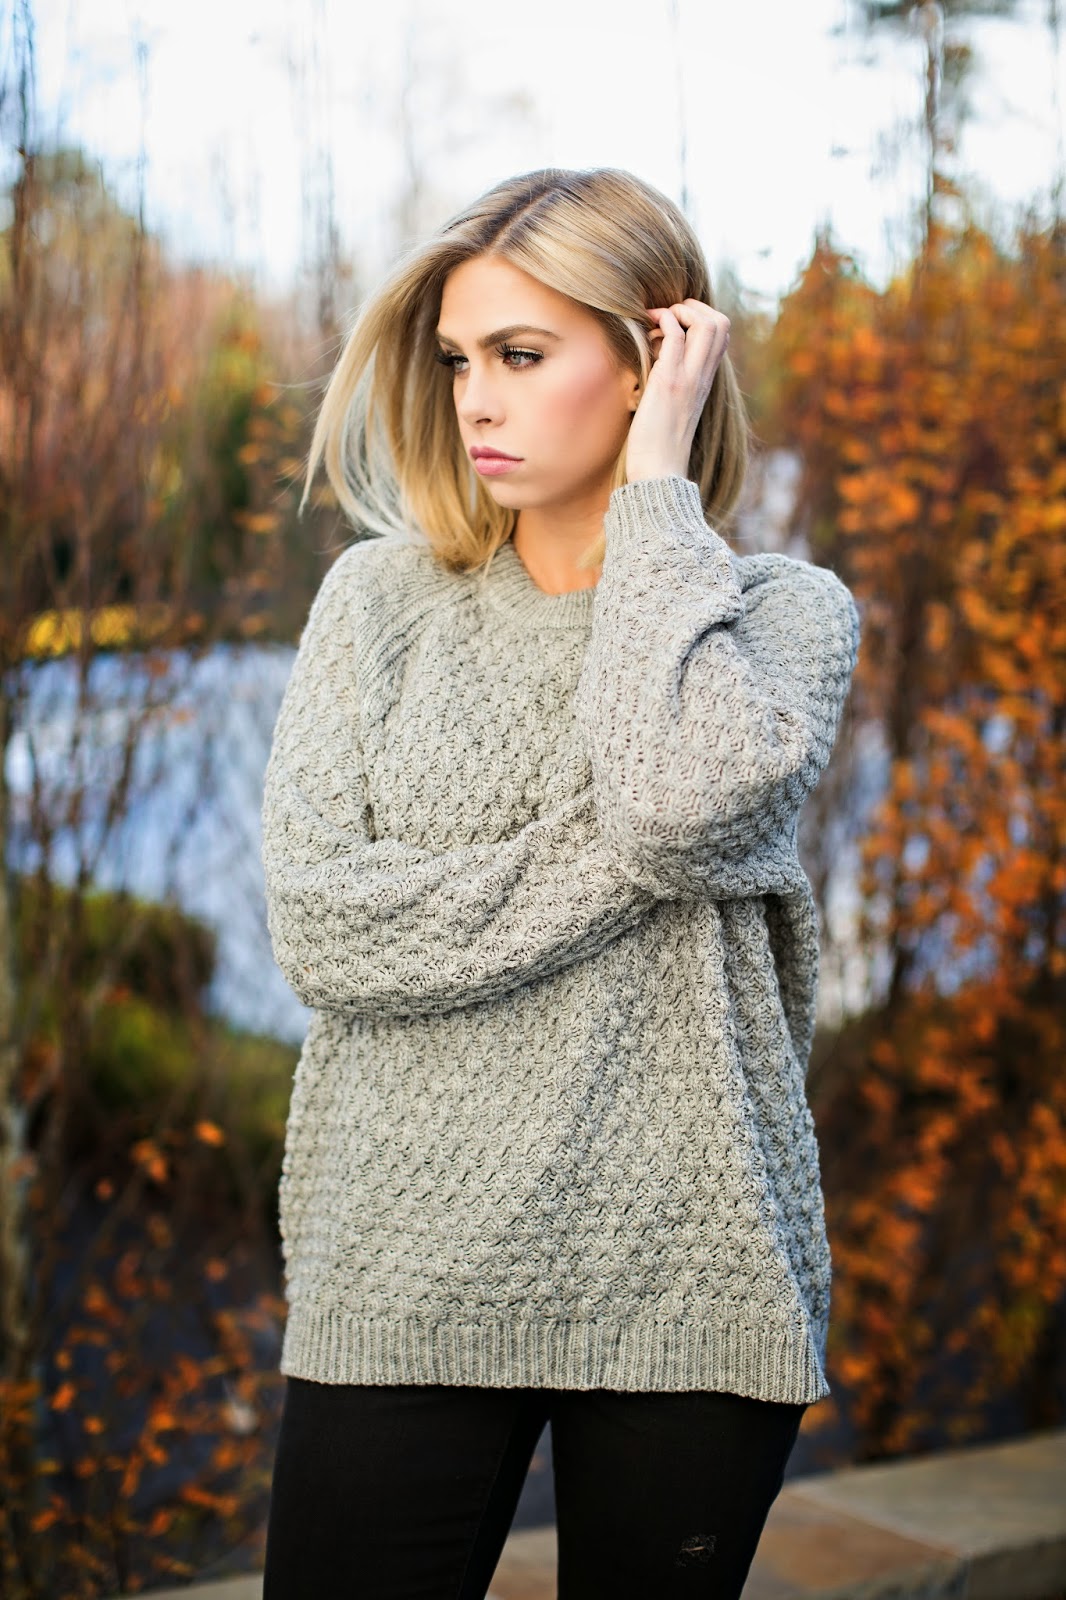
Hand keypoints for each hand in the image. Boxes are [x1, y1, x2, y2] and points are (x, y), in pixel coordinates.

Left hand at [624, 299, 730, 483]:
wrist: (658, 472)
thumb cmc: (658, 447)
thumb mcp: (672, 409)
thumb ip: (674, 385)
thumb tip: (656, 363)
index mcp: (705, 382)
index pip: (722, 335)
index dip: (701, 318)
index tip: (675, 324)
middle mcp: (702, 377)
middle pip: (721, 323)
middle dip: (693, 307)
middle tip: (668, 317)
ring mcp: (689, 378)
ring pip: (707, 324)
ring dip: (680, 310)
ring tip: (658, 322)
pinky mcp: (669, 382)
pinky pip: (676, 335)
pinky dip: (664, 320)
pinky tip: (649, 330)